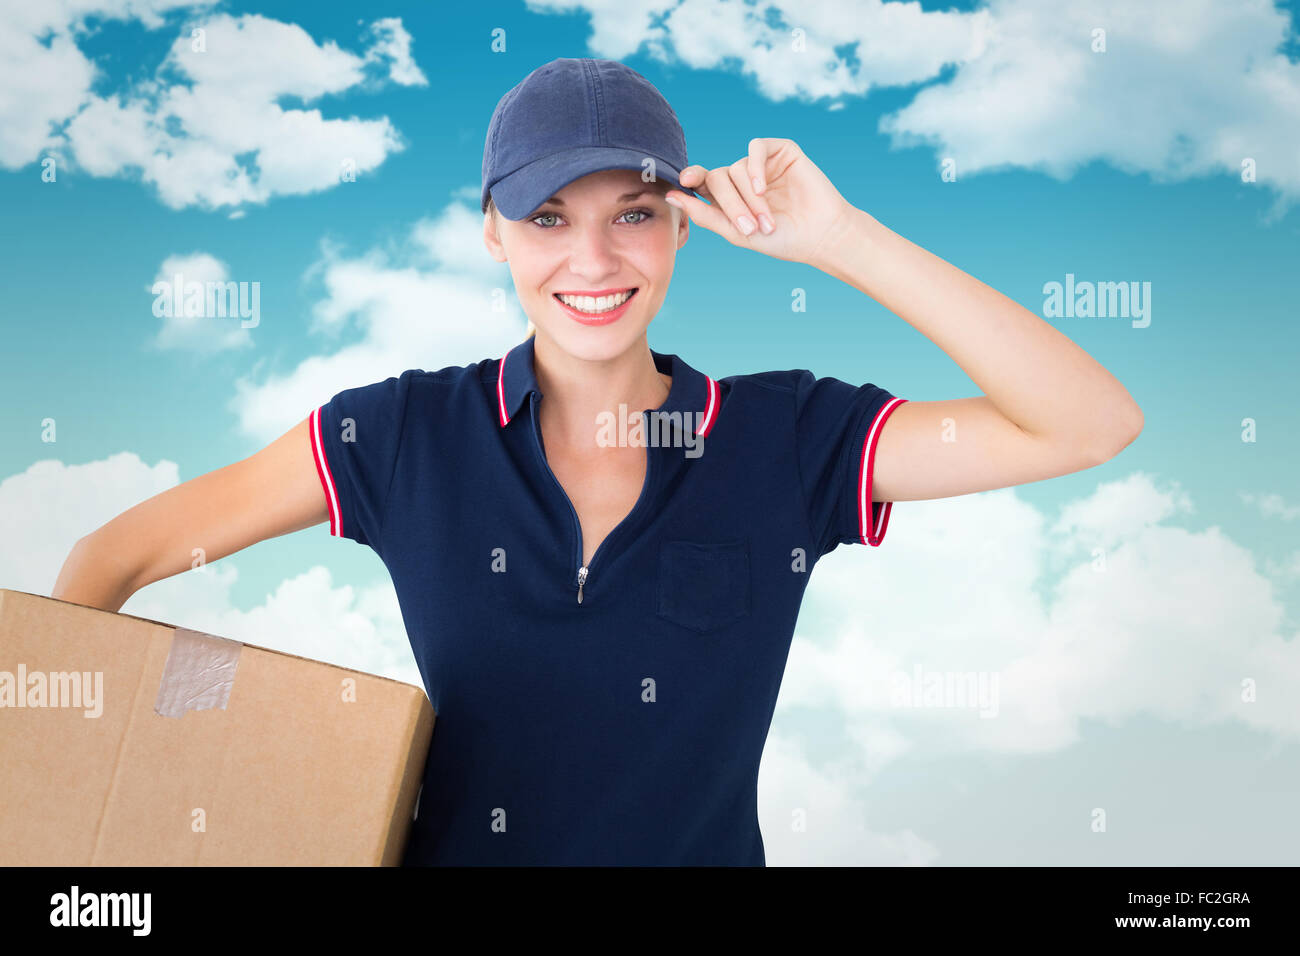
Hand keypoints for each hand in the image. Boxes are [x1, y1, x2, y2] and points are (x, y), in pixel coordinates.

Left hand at [666, 137, 855, 266]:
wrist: (821, 235)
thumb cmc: (781, 239)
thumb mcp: (737, 233)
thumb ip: (704, 215)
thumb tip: (669, 196)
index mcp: (729, 196)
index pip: (702, 182)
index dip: (690, 178)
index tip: (684, 182)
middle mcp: (742, 177)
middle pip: (717, 177)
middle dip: (729, 203)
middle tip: (749, 227)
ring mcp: (762, 163)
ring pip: (736, 168)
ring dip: (748, 197)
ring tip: (766, 219)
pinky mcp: (781, 151)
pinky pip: (756, 148)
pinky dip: (755, 167)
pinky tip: (762, 187)